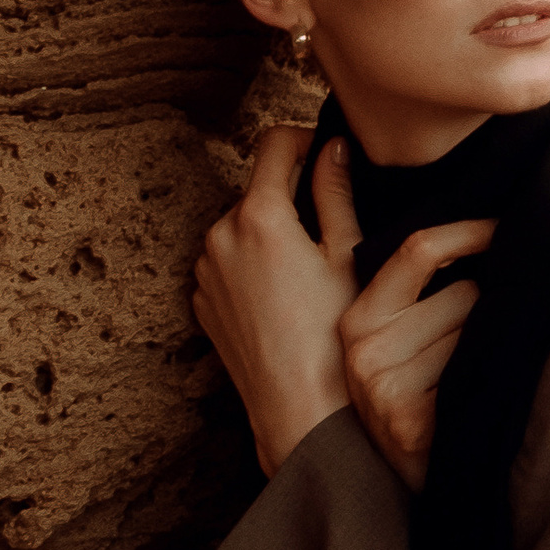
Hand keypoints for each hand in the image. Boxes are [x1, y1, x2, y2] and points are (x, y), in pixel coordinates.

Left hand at [192, 128, 357, 476]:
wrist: (297, 410)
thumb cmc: (331, 336)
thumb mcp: (347, 255)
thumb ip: (336, 192)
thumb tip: (333, 146)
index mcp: (260, 216)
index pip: (274, 142)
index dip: (305, 139)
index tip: (327, 156)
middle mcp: (221, 235)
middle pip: (258, 188)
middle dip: (290, 196)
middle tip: (329, 231)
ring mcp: (205, 271)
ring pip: (242, 227)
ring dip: (270, 232)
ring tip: (306, 273)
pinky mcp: (202, 301)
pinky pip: (227, 264)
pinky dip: (252, 266)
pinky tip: (282, 299)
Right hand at [318, 145, 494, 495]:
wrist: (401, 485)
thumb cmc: (414, 395)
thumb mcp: (398, 335)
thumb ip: (418, 285)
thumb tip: (486, 221)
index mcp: (356, 316)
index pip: (420, 249)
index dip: (471, 232)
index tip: (505, 227)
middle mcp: (361, 347)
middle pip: (462, 291)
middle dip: (483, 308)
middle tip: (473, 345)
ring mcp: (382, 387)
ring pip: (475, 328)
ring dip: (486, 345)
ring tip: (466, 379)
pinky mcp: (408, 421)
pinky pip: (475, 369)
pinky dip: (488, 376)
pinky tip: (471, 400)